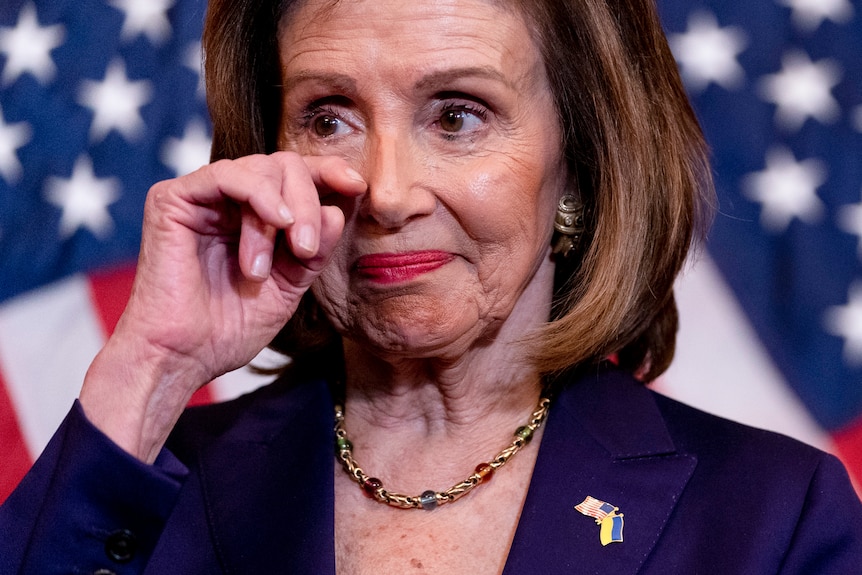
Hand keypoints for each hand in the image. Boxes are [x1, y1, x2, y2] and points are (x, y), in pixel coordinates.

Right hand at [80, 152, 365, 460]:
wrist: (183, 358)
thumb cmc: (229, 328)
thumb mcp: (289, 286)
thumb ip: (314, 249)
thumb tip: (339, 209)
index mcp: (252, 216)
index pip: (295, 177)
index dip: (327, 172)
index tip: (357, 186)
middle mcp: (225, 201)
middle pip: (283, 166)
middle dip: (308, 202)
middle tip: (309, 248)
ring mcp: (199, 197)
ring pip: (261, 168)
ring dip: (286, 210)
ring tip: (283, 256)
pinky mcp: (172, 199)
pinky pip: (227, 175)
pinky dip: (261, 195)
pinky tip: (278, 222)